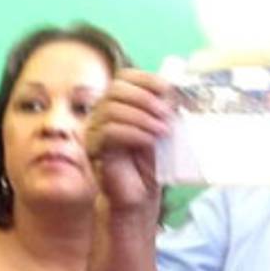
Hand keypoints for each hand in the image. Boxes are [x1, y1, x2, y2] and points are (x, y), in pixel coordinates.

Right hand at [86, 68, 176, 220]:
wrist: (141, 193)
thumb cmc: (152, 161)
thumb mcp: (164, 129)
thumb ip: (166, 109)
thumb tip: (175, 91)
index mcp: (120, 101)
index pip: (126, 77)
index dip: (146, 79)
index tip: (168, 89)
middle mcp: (103, 111)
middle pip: (116, 89)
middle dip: (145, 98)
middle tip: (167, 114)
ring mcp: (95, 128)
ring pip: (111, 110)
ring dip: (142, 118)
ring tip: (163, 131)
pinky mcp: (93, 148)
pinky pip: (109, 132)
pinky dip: (133, 133)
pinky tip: (149, 141)